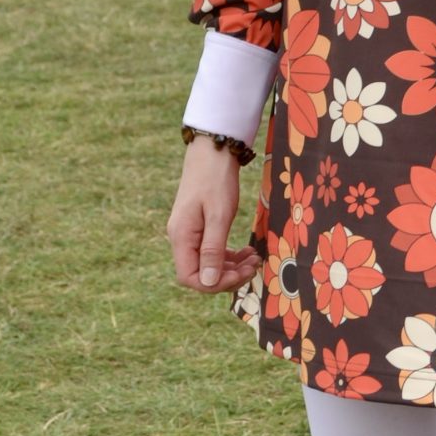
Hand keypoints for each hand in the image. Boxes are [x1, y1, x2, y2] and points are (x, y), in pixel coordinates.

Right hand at [168, 141, 259, 294]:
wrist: (213, 151)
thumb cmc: (216, 180)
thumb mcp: (219, 215)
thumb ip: (213, 250)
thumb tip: (208, 283)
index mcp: (182, 237)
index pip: (190, 278)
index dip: (215, 284)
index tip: (241, 275)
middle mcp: (181, 238)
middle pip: (200, 273)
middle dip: (228, 276)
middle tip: (254, 266)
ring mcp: (189, 233)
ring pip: (208, 264)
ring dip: (231, 267)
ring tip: (254, 258)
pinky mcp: (198, 227)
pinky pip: (211, 251)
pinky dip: (229, 256)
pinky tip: (246, 251)